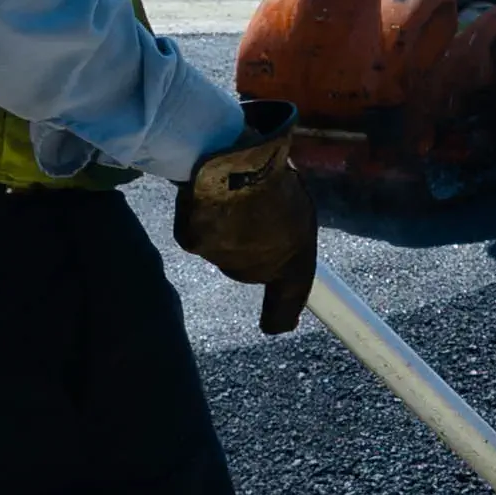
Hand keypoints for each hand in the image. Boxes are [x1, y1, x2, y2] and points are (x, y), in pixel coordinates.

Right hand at [174, 100, 317, 335]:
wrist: (240, 167)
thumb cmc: (280, 185)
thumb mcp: (300, 209)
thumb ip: (288, 231)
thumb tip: (271, 232)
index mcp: (293, 264)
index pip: (288, 303)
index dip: (281, 316)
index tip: (275, 326)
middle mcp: (257, 271)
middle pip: (250, 266)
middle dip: (252, 243)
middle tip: (256, 209)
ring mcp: (224, 259)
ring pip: (223, 245)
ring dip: (227, 225)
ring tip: (234, 192)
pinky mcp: (195, 244)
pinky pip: (197, 229)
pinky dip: (199, 214)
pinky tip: (208, 192)